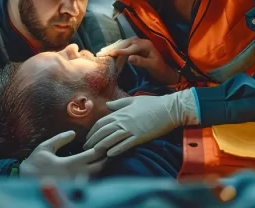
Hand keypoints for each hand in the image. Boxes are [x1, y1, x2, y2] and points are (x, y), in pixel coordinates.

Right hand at [19, 131, 105, 178]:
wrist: (25, 180)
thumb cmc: (34, 163)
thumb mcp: (45, 147)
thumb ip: (60, 139)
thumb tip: (73, 133)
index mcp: (69, 164)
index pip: (92, 155)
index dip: (101, 148)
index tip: (105, 142)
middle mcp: (74, 175)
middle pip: (98, 168)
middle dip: (106, 159)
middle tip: (110, 151)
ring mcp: (74, 184)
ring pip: (95, 177)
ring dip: (101, 168)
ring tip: (105, 159)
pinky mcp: (72, 189)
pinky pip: (88, 183)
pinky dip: (94, 176)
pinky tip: (95, 170)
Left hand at [83, 89, 198, 156]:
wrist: (169, 109)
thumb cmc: (152, 103)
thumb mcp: (134, 100)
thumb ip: (119, 103)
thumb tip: (107, 105)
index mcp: (120, 113)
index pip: (101, 123)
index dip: (92, 131)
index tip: (88, 138)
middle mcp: (122, 121)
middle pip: (102, 132)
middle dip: (92, 141)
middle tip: (85, 149)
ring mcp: (131, 129)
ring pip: (111, 139)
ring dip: (101, 147)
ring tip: (93, 154)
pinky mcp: (139, 136)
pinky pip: (125, 144)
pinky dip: (116, 149)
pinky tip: (110, 155)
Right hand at [97, 38, 175, 83]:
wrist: (165, 72)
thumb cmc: (160, 70)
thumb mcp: (152, 66)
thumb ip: (141, 61)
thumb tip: (130, 58)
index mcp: (146, 45)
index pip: (131, 47)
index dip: (120, 51)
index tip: (110, 54)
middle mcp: (141, 42)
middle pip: (124, 43)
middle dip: (113, 48)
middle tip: (101, 54)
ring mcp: (137, 44)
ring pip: (122, 44)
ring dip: (112, 49)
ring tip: (101, 53)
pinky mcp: (135, 48)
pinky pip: (123, 47)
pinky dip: (115, 50)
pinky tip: (108, 54)